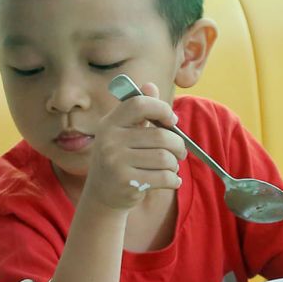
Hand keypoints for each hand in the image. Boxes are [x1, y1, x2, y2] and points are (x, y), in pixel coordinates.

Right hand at [81, 81, 185, 211]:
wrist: (102, 195)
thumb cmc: (119, 159)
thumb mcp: (124, 132)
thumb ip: (139, 110)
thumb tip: (150, 86)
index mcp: (109, 123)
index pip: (139, 103)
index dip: (161, 108)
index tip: (171, 120)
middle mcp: (109, 140)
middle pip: (160, 135)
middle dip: (178, 145)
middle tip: (180, 152)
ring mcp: (115, 162)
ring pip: (165, 158)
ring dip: (174, 164)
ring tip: (171, 168)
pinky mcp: (125, 182)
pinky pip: (164, 177)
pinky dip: (173, 180)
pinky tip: (171, 181)